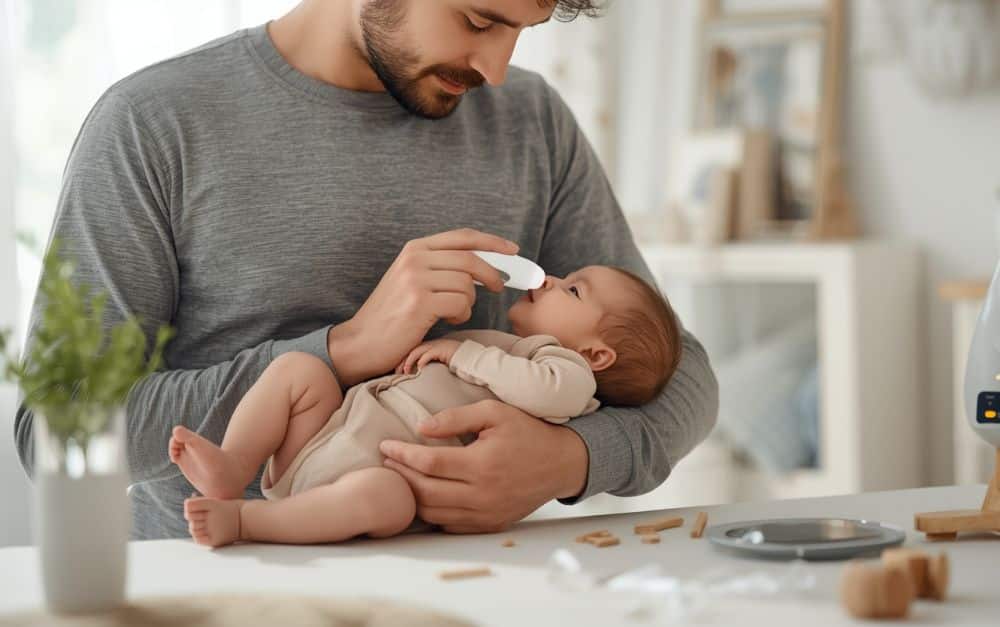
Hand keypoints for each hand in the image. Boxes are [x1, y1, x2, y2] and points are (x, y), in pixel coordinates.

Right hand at [327, 229, 517, 386]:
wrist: (361, 342)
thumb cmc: (392, 316)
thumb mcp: (412, 280)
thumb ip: (441, 268)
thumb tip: (484, 266)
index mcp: (415, 248)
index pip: (463, 237)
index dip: (492, 242)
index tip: (512, 250)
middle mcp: (414, 259)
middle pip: (471, 259)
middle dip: (492, 274)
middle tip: (498, 288)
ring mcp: (415, 279)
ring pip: (467, 284)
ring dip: (470, 302)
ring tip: (457, 312)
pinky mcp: (419, 302)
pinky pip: (460, 303)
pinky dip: (462, 314)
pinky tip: (450, 320)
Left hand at [378, 400, 588, 532]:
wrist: (562, 462)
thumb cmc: (528, 431)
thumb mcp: (495, 412)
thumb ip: (456, 417)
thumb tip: (421, 427)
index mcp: (482, 464)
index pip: (429, 463)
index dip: (402, 454)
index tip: (385, 445)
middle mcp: (483, 494)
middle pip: (426, 492)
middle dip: (400, 476)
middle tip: (386, 461)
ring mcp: (487, 514)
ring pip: (435, 513)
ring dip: (412, 497)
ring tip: (400, 478)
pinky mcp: (491, 524)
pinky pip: (451, 525)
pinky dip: (432, 513)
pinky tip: (423, 497)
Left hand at [395, 339, 461, 374]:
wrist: (470, 358)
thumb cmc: (456, 363)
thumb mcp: (439, 364)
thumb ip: (429, 366)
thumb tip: (418, 376)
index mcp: (430, 347)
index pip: (411, 351)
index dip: (403, 360)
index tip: (398, 371)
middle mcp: (431, 344)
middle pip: (411, 350)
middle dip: (402, 361)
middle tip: (397, 372)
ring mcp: (436, 346)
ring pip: (417, 351)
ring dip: (409, 362)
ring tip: (406, 372)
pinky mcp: (442, 349)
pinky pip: (428, 354)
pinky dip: (422, 361)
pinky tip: (420, 369)